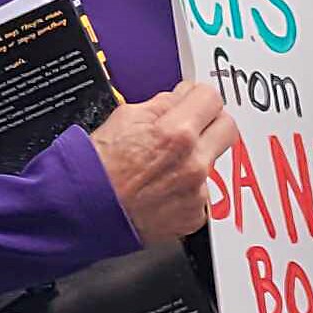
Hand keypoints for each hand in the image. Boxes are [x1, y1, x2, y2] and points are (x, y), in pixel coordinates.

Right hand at [90, 81, 234, 241]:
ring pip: (212, 161)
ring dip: (196, 157)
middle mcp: (193, 164)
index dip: (198, 96)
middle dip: (210, 121)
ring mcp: (196, 193)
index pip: (212, 98)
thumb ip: (163, 103)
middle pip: (227, 127)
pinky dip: (186, 186)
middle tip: (192, 125)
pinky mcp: (194, 215)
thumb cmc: (97, 169)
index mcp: (178, 134)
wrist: (84, 210)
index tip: (192, 100)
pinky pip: (202, 191)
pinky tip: (162, 186)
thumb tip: (182, 97)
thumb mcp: (125, 117)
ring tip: (164, 164)